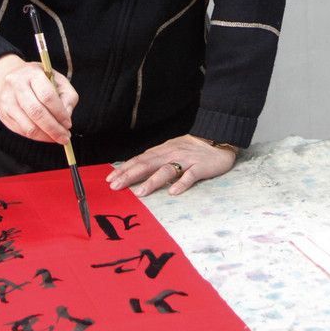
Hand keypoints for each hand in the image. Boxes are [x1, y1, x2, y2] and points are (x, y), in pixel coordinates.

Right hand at [0, 54, 78, 143]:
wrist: (9, 77)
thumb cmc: (39, 79)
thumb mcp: (58, 80)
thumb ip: (68, 96)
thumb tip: (67, 116)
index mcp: (33, 73)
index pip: (47, 96)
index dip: (59, 112)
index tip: (68, 124)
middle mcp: (17, 85)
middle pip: (36, 112)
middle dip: (53, 129)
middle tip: (65, 138)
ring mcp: (7, 100)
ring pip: (28, 126)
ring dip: (46, 136)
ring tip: (57, 138)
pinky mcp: (3, 114)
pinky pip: (22, 131)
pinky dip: (37, 137)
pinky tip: (46, 136)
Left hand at [106, 134, 236, 196]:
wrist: (219, 136)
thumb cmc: (193, 147)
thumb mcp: (171, 148)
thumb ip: (157, 158)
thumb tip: (137, 168)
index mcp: (163, 150)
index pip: (140, 160)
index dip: (125, 169)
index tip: (110, 179)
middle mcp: (171, 153)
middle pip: (147, 164)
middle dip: (130, 176)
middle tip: (116, 187)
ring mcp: (186, 159)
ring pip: (166, 170)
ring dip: (152, 182)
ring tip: (140, 193)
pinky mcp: (201, 166)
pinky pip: (190, 175)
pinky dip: (181, 183)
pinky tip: (173, 192)